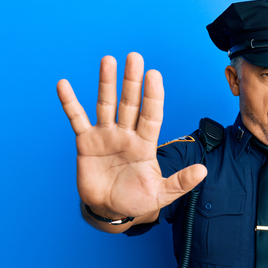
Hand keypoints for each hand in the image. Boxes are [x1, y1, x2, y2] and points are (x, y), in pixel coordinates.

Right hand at [57, 53, 206, 217]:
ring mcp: (106, 136)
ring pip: (106, 105)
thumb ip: (180, 182)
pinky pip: (77, 119)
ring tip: (108, 60)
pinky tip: (63, 85)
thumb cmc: (136, 200)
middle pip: (130, 103)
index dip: (153, 96)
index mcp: (145, 144)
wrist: (109, 210)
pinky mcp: (86, 142)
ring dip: (106, 83)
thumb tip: (203, 172)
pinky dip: (70, 103)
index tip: (154, 75)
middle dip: (132, 81)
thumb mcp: (161, 195)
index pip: (151, 115)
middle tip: (134, 57)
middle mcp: (126, 134)